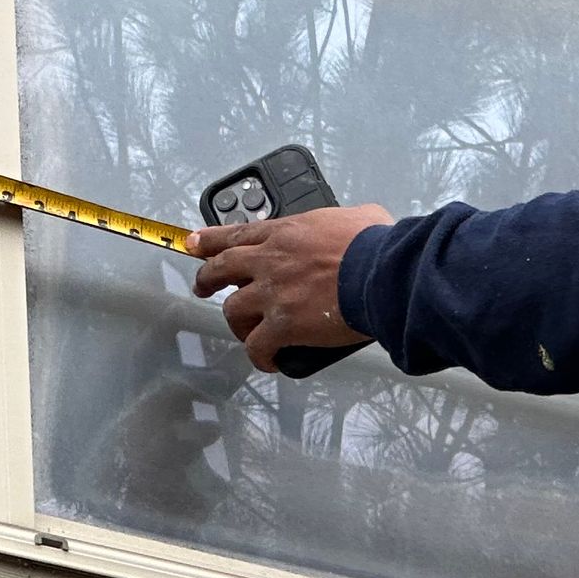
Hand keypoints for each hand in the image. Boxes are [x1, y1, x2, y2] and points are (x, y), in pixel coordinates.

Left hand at [187, 204, 394, 370]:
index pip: (236, 234)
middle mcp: (270, 261)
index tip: (195, 243)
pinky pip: (257, 347)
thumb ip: (346, 221)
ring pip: (233, 311)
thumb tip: (361, 223)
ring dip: (237, 323)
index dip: (210, 240)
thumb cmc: (377, 245)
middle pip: (221, 269)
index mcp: (286, 233)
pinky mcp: (282, 325)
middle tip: (203, 287)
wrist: (383, 274)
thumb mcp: (361, 216)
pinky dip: (260, 356)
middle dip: (207, 279)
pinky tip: (269, 361)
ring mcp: (272, 294)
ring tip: (246, 332)